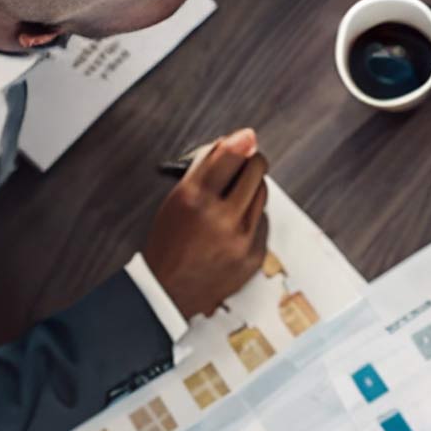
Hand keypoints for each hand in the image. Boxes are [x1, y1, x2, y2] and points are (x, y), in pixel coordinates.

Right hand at [143, 128, 270, 318]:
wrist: (166, 294)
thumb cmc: (169, 243)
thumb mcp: (177, 198)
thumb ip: (206, 166)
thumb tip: (240, 139)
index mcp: (194, 200)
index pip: (231, 155)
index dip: (242, 141)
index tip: (248, 137)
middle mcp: (219, 219)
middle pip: (255, 169)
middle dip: (249, 163)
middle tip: (243, 166)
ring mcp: (239, 240)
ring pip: (263, 192)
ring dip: (251, 190)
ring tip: (232, 202)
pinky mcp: (253, 256)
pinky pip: (264, 221)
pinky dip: (252, 219)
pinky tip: (233, 228)